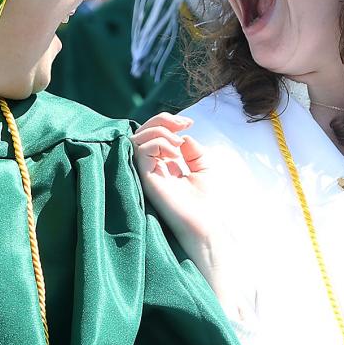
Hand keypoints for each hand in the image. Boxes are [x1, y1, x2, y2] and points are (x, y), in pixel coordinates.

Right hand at [131, 112, 222, 279]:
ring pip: (137, 138)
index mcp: (163, 163)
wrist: (205, 224)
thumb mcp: (203, 165)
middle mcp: (151, 167)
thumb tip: (180, 136)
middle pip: (141, 132)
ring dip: (159, 131)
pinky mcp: (146, 179)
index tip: (188, 123)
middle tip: (183, 124)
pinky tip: (175, 152)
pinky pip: (141, 151)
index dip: (167, 121)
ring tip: (178, 143)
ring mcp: (147, 173)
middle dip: (161, 120)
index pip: (152, 134)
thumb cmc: (206, 199)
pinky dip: (158, 143)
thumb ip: (191, 149)